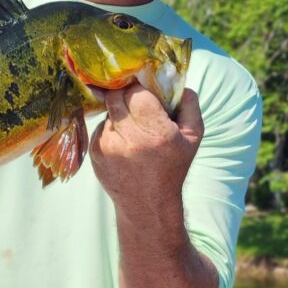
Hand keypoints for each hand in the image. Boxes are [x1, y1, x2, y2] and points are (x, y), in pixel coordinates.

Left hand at [90, 85, 203, 213]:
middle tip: (136, 104)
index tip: (146, 95)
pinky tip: (123, 143)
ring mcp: (108, 146)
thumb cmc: (172, 168)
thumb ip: (190, 106)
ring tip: (132, 130)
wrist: (147, 204)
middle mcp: (129, 139)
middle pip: (117, 97)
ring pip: (108, 111)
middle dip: (126, 95)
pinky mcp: (94, 152)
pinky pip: (100, 127)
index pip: (137, 92)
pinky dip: (111, 128)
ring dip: (119, 113)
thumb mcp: (193, 138)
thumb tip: (180, 83)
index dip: (140, 90)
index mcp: (156, 133)